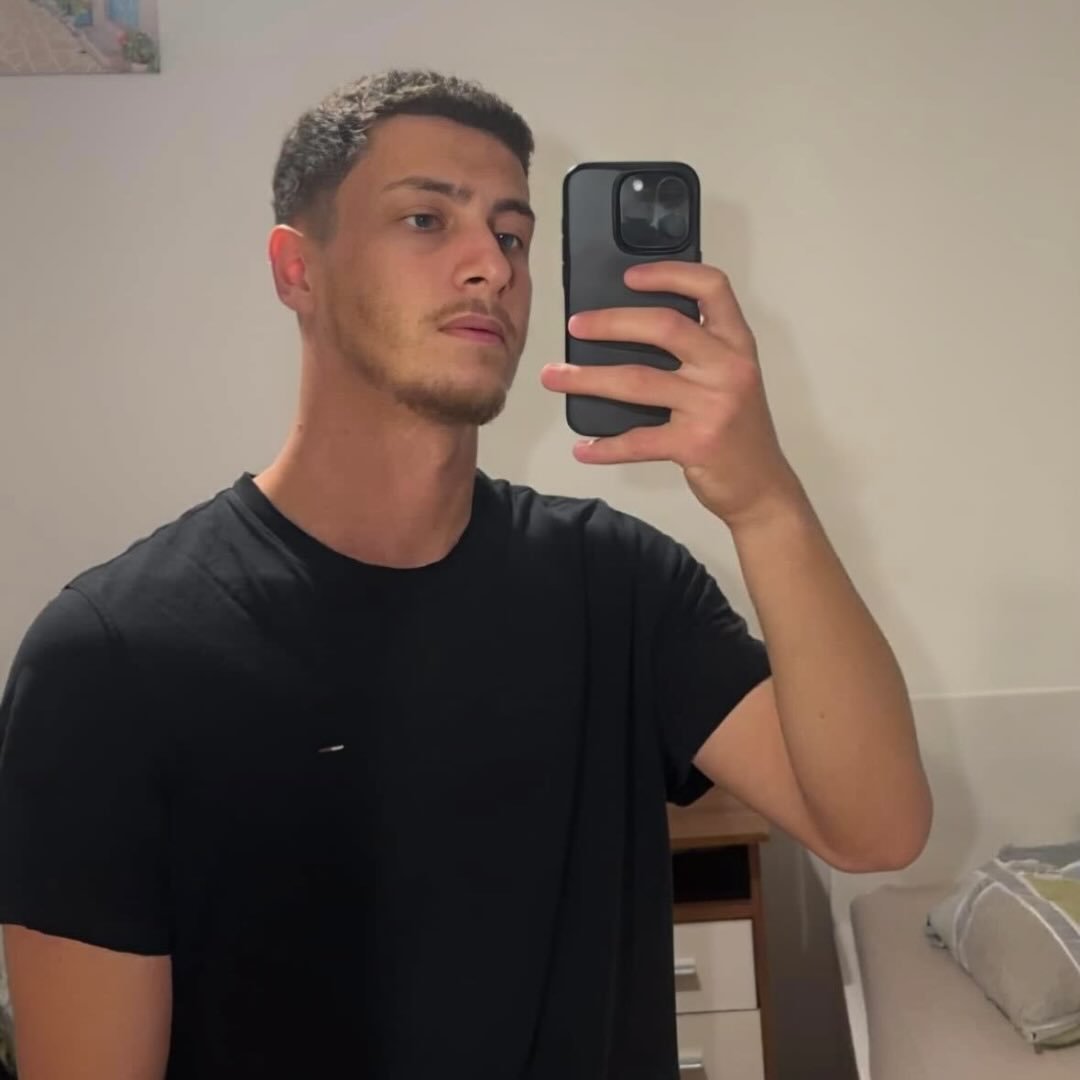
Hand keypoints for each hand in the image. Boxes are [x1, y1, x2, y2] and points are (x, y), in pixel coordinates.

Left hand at [540, 261, 803, 528]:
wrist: (763, 488)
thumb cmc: (739, 431)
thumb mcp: (731, 379)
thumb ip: (698, 353)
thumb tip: (628, 334)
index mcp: (736, 345)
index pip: (712, 288)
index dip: (669, 273)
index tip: (630, 276)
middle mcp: (728, 368)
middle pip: (664, 326)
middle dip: (611, 323)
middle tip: (576, 326)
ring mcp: (712, 406)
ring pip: (638, 380)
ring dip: (588, 378)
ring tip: (555, 376)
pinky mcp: (695, 443)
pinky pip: (638, 440)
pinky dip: (605, 446)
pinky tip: (583, 447)